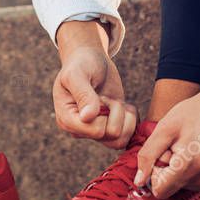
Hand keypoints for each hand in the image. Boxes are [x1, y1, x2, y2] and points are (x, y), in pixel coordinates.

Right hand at [52, 22, 136, 148]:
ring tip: (114, 101)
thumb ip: (83, 94)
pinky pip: (128, 136)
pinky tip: (124, 106)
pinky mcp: (110, 127)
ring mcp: (96, 131)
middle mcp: (80, 130)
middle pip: (111, 135)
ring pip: (121, 140)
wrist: (90, 59)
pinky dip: (131, 120)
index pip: (96, 131)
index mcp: (67, 120)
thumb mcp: (78, 74)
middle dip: (115, 111)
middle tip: (106, 96)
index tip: (98, 95)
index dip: (105, 112)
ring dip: (124, 117)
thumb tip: (87, 117)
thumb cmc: (81, 64)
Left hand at [133, 86, 199, 198]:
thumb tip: (139, 181)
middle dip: (171, 170)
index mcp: (189, 164)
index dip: (157, 173)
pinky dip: (197, 172)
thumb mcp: (165, 127)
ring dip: (184, 170)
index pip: (160, 190)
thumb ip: (148, 155)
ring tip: (192, 148)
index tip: (164, 154)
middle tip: (179, 146)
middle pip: (173, 188)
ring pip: (186, 187)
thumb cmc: (193, 113)